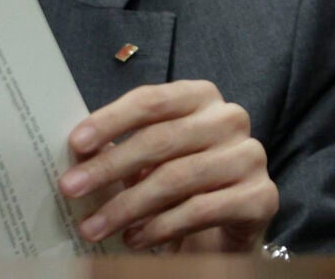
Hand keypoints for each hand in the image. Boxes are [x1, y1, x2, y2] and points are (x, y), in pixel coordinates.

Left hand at [58, 80, 277, 252]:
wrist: (229, 221)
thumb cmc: (179, 177)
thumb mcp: (148, 156)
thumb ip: (119, 146)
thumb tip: (78, 153)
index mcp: (200, 96)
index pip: (150, 100)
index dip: (110, 120)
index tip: (76, 144)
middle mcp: (230, 119)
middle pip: (160, 140)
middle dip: (109, 167)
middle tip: (71, 189)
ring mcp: (250, 156)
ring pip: (177, 178)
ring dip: (128, 206)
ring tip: (96, 226)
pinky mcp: (262, 197)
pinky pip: (201, 210)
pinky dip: (161, 227)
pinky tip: (134, 239)